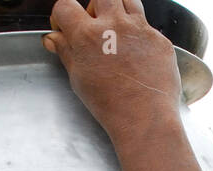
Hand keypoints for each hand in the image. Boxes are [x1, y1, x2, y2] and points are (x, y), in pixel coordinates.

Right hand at [43, 0, 183, 147]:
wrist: (145, 118)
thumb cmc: (111, 104)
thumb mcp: (79, 79)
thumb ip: (66, 52)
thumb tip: (54, 38)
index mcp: (87, 35)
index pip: (65, 5)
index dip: (61, 15)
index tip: (64, 26)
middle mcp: (113, 25)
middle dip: (94, 6)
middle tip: (95, 25)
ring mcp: (139, 29)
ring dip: (118, 9)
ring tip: (117, 29)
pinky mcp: (159, 39)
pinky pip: (147, 24)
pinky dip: (138, 33)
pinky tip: (136, 52)